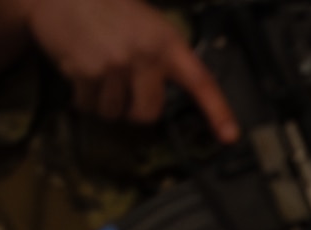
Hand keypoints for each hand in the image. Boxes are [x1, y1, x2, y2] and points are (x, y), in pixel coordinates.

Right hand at [0, 0, 238, 140]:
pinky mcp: (85, 71)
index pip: (200, 82)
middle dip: (134, 110)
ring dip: (105, 104)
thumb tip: (167, 94)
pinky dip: (83, 100)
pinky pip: (89, 106)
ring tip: (97, 75)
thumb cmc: (107, 7)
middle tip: (123, 92)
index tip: (230, 136)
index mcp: (167, 43)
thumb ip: (163, 55)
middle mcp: (145, 56)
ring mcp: (115, 65)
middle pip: (148, 113)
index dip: (218, 111)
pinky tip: (80, 75)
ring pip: (115, 113)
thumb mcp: (147, 23)